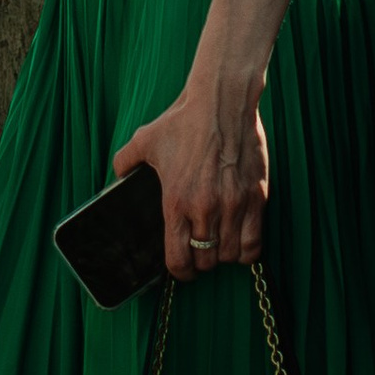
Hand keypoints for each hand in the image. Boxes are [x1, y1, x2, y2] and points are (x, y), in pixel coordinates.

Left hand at [114, 88, 268, 275]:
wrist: (221, 102)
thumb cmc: (183, 121)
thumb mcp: (145, 140)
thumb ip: (125, 162)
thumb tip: (117, 174)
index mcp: (176, 202)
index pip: (178, 260)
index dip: (180, 272)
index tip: (182, 269)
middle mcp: (205, 210)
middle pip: (206, 260)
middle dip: (201, 261)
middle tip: (201, 251)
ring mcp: (233, 205)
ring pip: (230, 255)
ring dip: (223, 255)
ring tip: (220, 245)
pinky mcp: (256, 198)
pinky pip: (254, 243)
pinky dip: (246, 250)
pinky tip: (240, 243)